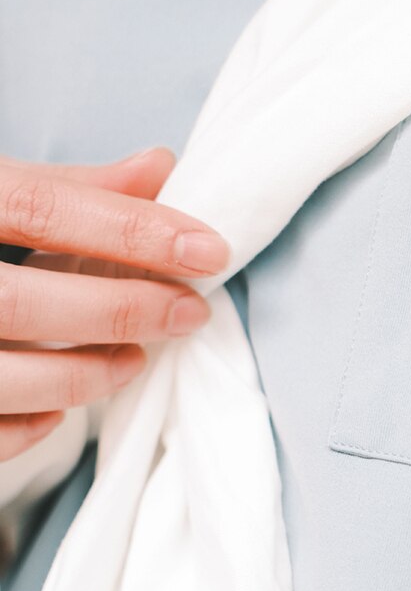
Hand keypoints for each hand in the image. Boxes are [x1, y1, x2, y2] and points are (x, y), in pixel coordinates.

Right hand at [0, 148, 228, 462]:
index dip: (133, 230)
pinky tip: (60, 407)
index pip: (43, 208)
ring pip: (3, 374)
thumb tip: (160, 167)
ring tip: (136, 358)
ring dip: (86, 373)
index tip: (209, 250)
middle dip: (123, 309)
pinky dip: (25, 424)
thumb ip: (63, 187)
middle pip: (26, 300)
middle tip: (190, 311)